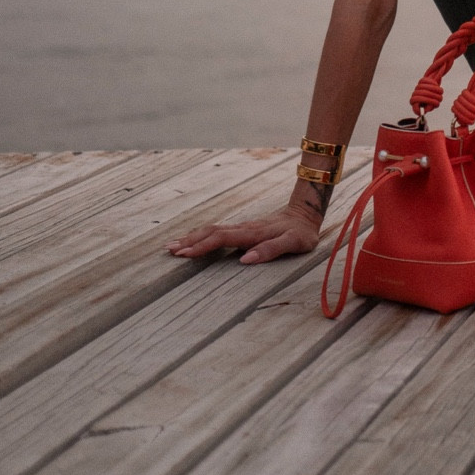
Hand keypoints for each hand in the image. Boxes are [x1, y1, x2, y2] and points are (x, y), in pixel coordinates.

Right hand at [167, 200, 322, 265]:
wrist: (305, 214)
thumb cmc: (301, 233)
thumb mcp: (294, 243)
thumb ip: (271, 250)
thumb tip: (245, 260)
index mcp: (253, 233)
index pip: (222, 238)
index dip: (203, 246)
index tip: (185, 254)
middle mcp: (244, 228)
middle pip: (211, 232)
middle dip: (190, 241)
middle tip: (169, 251)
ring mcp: (242, 227)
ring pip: (212, 230)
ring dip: (192, 237)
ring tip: (172, 245)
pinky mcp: (242, 229)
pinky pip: (217, 231)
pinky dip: (201, 235)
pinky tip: (192, 239)